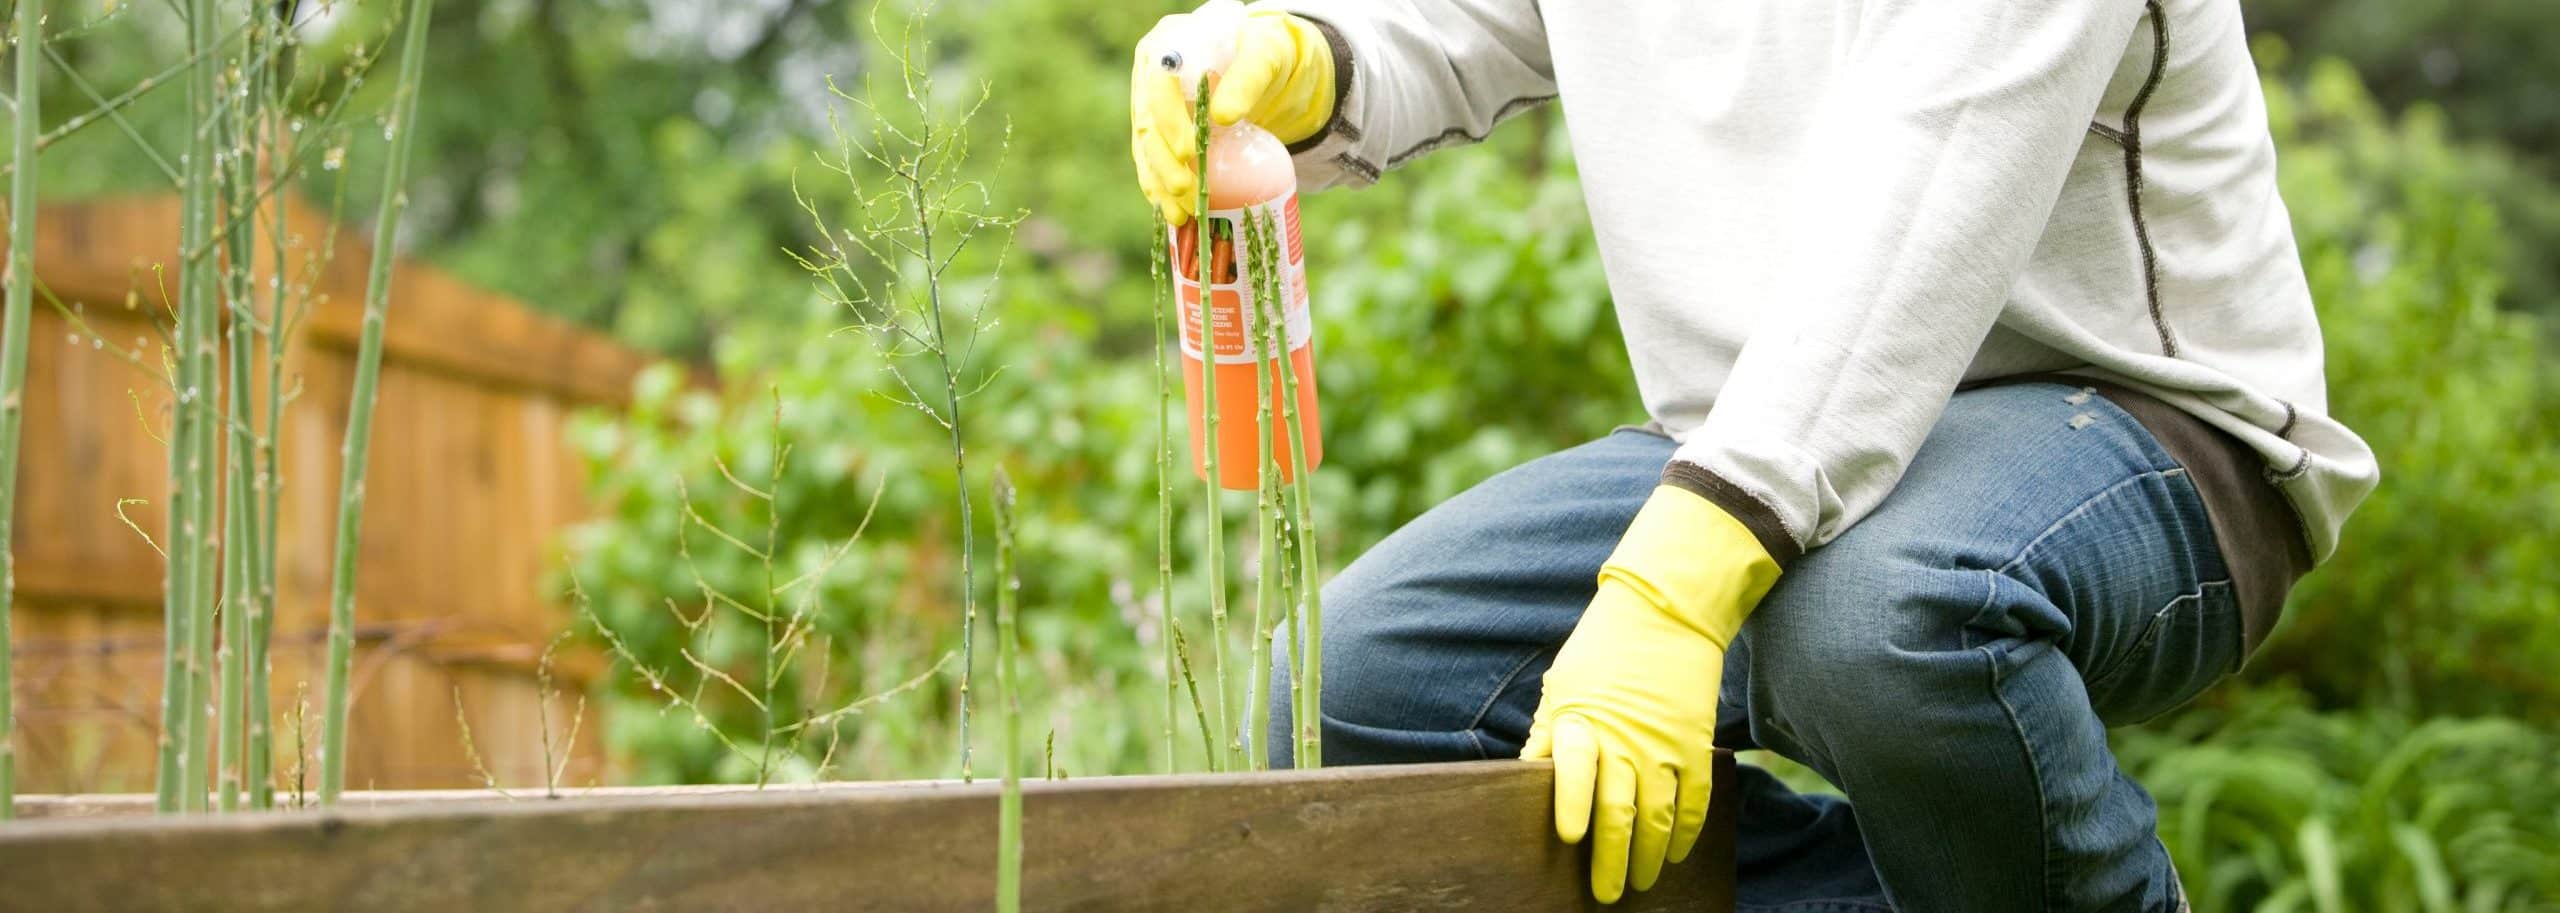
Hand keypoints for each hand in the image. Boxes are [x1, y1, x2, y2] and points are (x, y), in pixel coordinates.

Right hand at [1130, 8, 1334, 223]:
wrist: (1267, 68)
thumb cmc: (1266, 54)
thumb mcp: (1266, 56)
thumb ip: (1247, 79)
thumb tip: (1223, 116)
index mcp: (1167, 46)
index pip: (1157, 86)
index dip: (1168, 121)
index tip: (1191, 151)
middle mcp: (1150, 77)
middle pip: (1146, 123)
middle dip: (1164, 163)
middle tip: (1188, 191)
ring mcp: (1151, 106)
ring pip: (1145, 149)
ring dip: (1160, 184)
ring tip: (1181, 214)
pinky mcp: (1160, 133)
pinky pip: (1152, 164)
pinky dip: (1161, 190)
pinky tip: (1173, 213)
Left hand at [1522, 485, 1780, 902]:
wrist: (1667, 610)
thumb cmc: (1602, 650)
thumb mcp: (1561, 686)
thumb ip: (1546, 734)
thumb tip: (1524, 777)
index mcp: (1582, 721)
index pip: (1573, 770)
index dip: (1571, 805)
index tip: (1569, 839)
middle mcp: (1624, 738)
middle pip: (1618, 812)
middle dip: (1612, 860)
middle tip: (1606, 893)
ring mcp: (1665, 745)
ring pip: (1660, 817)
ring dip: (1650, 857)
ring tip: (1640, 882)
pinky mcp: (1696, 744)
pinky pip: (1695, 801)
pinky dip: (1686, 833)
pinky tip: (1676, 853)